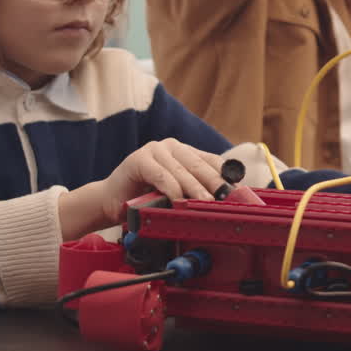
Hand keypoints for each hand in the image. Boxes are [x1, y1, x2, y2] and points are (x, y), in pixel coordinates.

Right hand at [58, 139, 224, 239]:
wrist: (110, 202)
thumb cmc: (144, 199)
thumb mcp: (175, 194)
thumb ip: (194, 192)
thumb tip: (223, 204)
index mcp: (184, 152)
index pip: (212, 161)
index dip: (227, 177)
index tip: (239, 192)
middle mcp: (171, 147)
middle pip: (200, 165)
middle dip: (216, 183)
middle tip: (227, 198)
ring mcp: (155, 150)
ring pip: (182, 170)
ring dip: (195, 189)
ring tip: (206, 203)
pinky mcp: (139, 159)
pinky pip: (161, 175)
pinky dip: (171, 188)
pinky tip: (178, 199)